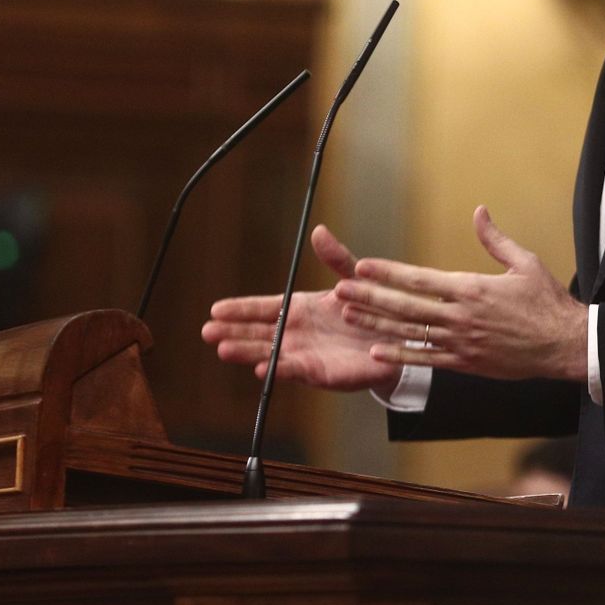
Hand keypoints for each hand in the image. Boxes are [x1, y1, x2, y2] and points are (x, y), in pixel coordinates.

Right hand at [199, 225, 401, 393]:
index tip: (216, 309)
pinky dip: (278, 369)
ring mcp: (304, 353)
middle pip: (258, 332)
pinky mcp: (319, 372)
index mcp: (300, 309)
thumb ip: (336, 257)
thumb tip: (319, 231)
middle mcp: (296, 333)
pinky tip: (261, 367)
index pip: (263, 308)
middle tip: (207, 331)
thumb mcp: (353, 278)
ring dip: (246, 351)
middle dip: (232, 332)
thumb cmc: (372, 309)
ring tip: (223, 348)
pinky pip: (294, 370)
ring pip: (269, 353)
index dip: (240, 309)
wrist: (396, 338)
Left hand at [333, 205, 588, 381]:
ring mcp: (461, 342)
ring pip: (409, 332)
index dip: (388, 273)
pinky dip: (400, 355)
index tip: (362, 266)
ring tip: (348, 315)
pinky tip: (376, 350)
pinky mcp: (466, 363)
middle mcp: (461, 316)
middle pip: (406, 306)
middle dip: (369, 297)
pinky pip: (426, 359)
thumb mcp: (525, 263)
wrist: (565, 344)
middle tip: (339, 291)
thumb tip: (479, 211)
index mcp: (472, 288)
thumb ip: (495, 239)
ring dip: (376, 323)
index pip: (420, 279)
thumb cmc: (548, 302)